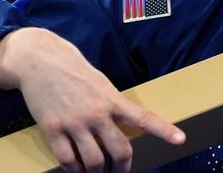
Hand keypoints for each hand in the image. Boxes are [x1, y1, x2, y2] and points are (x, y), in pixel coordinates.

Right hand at [0, 27, 185, 172]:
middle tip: (121, 172)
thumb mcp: (102, 83)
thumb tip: (121, 124)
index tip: (180, 139)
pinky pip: (67, 160)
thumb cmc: (75, 70)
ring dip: (98, 172)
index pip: (144, 117)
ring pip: (93, 161)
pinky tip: (77, 171)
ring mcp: (74, 123)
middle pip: (120, 150)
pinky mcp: (52, 129)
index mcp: (113, 99)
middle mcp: (97, 113)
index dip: (164, 130)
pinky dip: (74, 170)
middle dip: (123, 167)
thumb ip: (113, 104)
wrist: (41, 60)